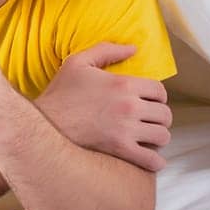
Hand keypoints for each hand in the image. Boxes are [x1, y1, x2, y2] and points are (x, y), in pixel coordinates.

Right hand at [34, 43, 171, 171]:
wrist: (44, 123)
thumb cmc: (60, 93)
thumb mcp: (78, 62)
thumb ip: (107, 50)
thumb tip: (133, 49)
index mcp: (124, 84)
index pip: (160, 91)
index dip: (157, 97)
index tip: (149, 102)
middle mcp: (130, 107)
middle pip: (165, 114)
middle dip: (159, 117)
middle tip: (148, 120)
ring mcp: (126, 130)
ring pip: (162, 136)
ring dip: (158, 137)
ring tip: (147, 137)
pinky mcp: (120, 150)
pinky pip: (152, 159)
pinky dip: (156, 161)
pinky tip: (150, 158)